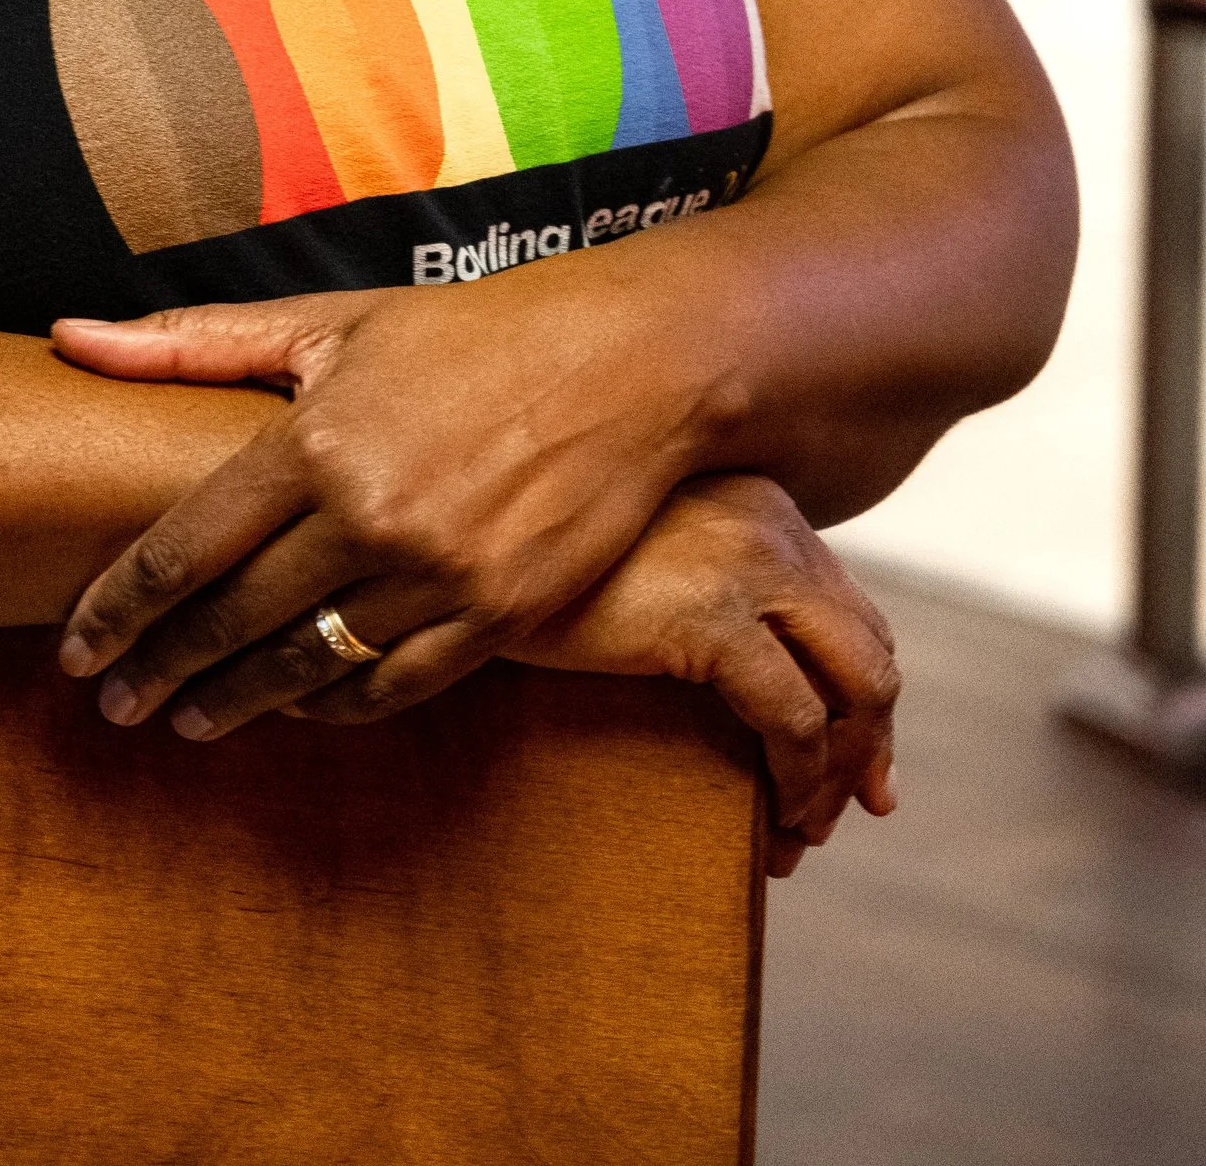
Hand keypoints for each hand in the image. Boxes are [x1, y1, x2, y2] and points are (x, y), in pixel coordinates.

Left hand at [51, 249, 711, 740]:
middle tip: (114, 705)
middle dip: (161, 671)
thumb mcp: (327, 320)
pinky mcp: (499, 617)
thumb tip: (70, 337)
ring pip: (306, 666)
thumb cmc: (468, 333)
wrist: (629, 363)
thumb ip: (193, 343)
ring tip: (188, 722)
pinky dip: (333, 704)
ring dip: (236, 702)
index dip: (119, 609)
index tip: (78, 649)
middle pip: (233, 621)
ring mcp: (436, 577)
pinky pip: (393, 687)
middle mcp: (368, 517)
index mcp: (314, 440)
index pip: (185, 547)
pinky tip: (296, 708)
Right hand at [494, 473, 898, 875]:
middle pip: (867, 650)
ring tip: (803, 833)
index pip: (846, 609)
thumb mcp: (638, 554)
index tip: (855, 761)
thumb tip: (745, 665)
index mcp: (758, 500)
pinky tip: (777, 818)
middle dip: (866, 742)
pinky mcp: (715, 618)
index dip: (860, 694)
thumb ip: (700, 579)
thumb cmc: (537, 557)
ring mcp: (749, 564)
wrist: (467, 544)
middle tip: (851, 809)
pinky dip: (800, 780)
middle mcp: (771, 522)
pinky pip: (796, 721)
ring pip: (854, 691)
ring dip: (837, 776)